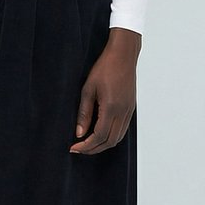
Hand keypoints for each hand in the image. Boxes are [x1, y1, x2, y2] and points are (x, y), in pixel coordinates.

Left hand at [69, 27, 140, 154]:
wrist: (123, 55)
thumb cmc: (104, 68)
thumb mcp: (88, 89)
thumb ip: (84, 113)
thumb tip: (79, 133)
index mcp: (111, 108)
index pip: (99, 136)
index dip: (86, 145)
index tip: (74, 147)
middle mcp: (123, 112)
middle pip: (110, 141)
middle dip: (93, 149)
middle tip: (79, 149)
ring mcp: (129, 111)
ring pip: (118, 138)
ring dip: (103, 144)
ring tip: (88, 143)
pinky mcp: (131, 108)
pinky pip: (122, 129)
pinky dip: (111, 136)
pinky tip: (100, 133)